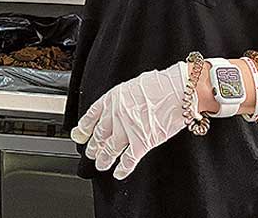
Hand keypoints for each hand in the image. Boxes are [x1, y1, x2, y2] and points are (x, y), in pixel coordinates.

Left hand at [71, 62, 186, 179]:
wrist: (178, 90)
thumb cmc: (161, 84)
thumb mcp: (134, 84)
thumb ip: (122, 98)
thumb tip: (119, 106)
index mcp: (113, 98)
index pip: (92, 116)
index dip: (84, 128)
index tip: (79, 135)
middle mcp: (116, 115)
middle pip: (100, 134)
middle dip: (93, 146)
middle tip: (90, 152)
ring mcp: (128, 130)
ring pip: (110, 149)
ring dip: (104, 159)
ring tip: (100, 164)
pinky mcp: (142, 142)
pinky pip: (128, 160)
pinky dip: (122, 169)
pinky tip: (118, 173)